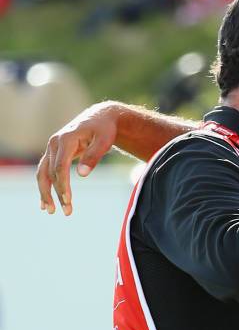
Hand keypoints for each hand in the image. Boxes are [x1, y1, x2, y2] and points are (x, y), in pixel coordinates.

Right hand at [36, 101, 119, 215]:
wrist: (100, 118)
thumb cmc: (104, 129)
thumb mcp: (105, 140)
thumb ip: (94, 156)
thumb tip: (82, 175)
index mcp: (66, 139)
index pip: (60, 166)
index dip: (63, 184)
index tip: (68, 200)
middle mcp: (54, 143)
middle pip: (51, 172)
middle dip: (57, 193)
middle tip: (67, 211)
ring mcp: (52, 148)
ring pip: (43, 173)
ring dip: (46, 192)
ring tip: (51, 211)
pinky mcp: (53, 153)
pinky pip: (45, 171)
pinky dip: (44, 186)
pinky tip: (46, 203)